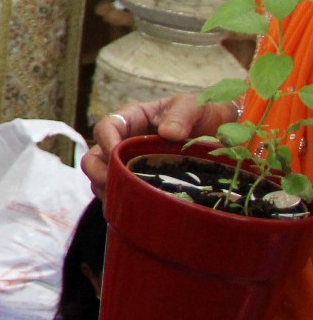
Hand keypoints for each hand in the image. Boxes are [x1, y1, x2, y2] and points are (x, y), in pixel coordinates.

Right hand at [84, 93, 239, 194]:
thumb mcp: (194, 106)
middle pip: (93, 158)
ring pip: (101, 180)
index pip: (106, 128)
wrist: (227, 135)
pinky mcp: (139, 184)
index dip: (105, 141)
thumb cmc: (205, 115)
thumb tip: (167, 132)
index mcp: (132, 120)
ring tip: (124, 201)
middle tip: (113, 184)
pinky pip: (120, 196)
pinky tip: (134, 212)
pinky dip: (121, 206)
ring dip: (107, 192)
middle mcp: (124, 144)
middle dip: (98, 173)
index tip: (115, 153)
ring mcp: (130, 166)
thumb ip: (181, 115)